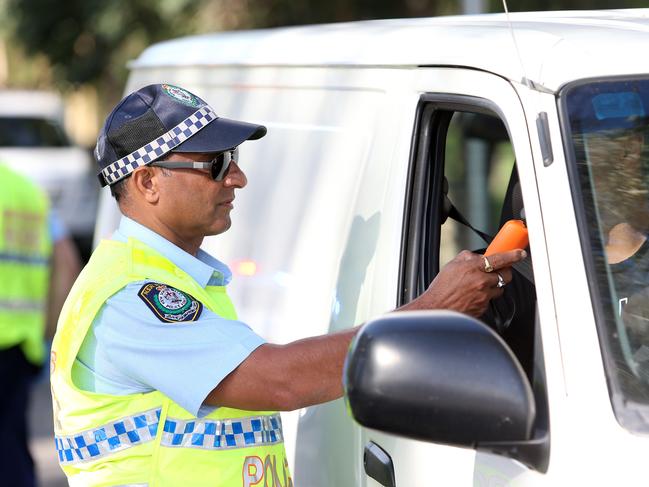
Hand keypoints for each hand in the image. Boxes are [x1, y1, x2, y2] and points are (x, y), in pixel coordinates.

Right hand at [401, 249, 526, 317]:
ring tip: (479, 287)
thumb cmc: (441, 288)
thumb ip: (467, 258)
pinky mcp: (484, 308)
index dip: (513, 255)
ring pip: (499, 289)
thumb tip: (478, 256)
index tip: (519, 253)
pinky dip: (485, 298)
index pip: (500, 259)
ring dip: (493, 287)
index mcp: (474, 268)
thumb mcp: (451, 265)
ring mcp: (484, 296)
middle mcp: (481, 281)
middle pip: (505, 275)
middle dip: (504, 272)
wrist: (437, 308)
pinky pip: (490, 301)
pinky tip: (472, 297)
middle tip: (497, 272)